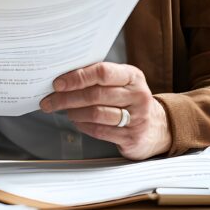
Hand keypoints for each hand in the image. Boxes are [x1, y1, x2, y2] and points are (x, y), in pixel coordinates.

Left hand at [39, 62, 171, 159]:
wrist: (159, 127)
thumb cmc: (130, 99)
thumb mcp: (122, 82)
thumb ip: (99, 77)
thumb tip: (63, 77)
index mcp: (132, 76)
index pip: (101, 72)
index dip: (76, 77)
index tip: (58, 83)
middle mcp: (137, 95)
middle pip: (94, 95)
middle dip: (66, 98)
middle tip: (50, 101)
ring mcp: (137, 118)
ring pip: (95, 113)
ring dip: (73, 112)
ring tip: (65, 110)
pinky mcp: (132, 137)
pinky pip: (100, 130)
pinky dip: (83, 126)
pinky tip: (77, 121)